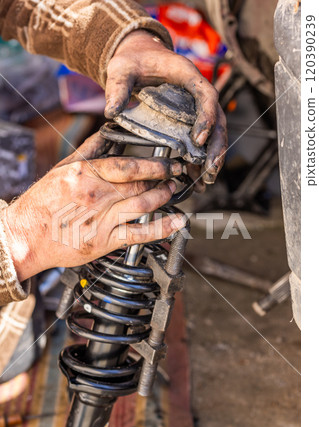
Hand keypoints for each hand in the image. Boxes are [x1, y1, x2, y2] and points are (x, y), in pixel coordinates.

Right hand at [2, 133, 184, 281]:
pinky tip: (177, 223)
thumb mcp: (62, 170)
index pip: (129, 165)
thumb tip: (108, 133)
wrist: (25, 237)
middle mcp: (97, 195)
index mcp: (87, 175)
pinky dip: (162, 228)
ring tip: (172, 190)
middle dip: (163, 177)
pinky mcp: (105, 241)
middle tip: (175, 174)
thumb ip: (88, 151)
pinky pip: (139, 233)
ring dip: (164, 196)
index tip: (167, 163)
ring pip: (143, 205)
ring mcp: (102, 219)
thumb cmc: (41, 204)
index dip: (154, 164)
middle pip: (140, 183)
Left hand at [104, 30, 227, 187]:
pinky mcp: (190, 119)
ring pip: (213, 133)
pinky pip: (201, 140)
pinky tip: (197, 177)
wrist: (138, 59)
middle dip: (216, 146)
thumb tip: (111, 110)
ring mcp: (196, 107)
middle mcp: (197, 92)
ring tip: (206, 180)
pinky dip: (200, 158)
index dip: (207, 117)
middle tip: (211, 169)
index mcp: (186, 75)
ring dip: (212, 156)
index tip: (198, 139)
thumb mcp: (121, 70)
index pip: (206, 95)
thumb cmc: (132, 61)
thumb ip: (117, 88)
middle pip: (217, 119)